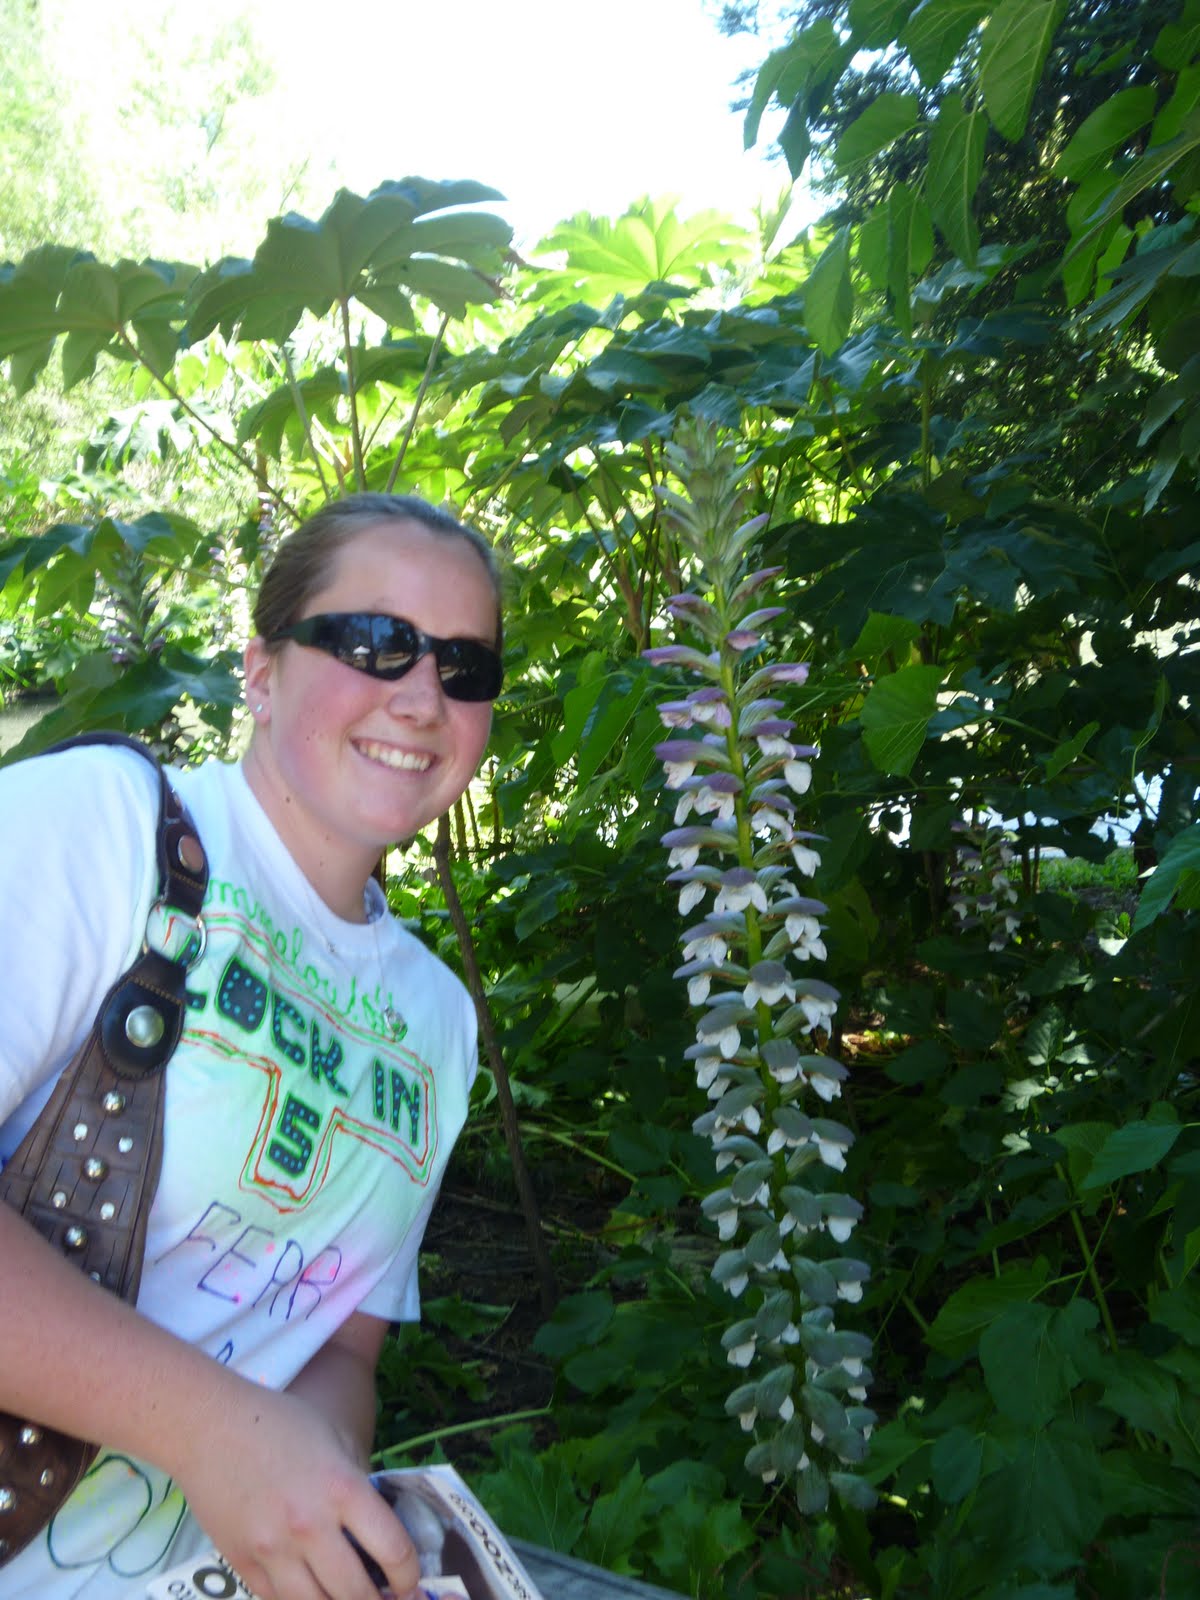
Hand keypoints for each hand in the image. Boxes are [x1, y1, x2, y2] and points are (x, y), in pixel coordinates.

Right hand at [168, 1383, 419, 1599]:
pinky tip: (315, 1594)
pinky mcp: (241, 1564)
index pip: (392, 1550)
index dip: (409, 1575)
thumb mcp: (335, 1440)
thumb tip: (382, 1535)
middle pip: (356, 1593)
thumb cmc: (280, 1424)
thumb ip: (360, 1486)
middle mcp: (309, 1526)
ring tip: (352, 1598)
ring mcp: (272, 1550)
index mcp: (342, 1488)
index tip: (412, 1582)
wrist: (210, 1427)